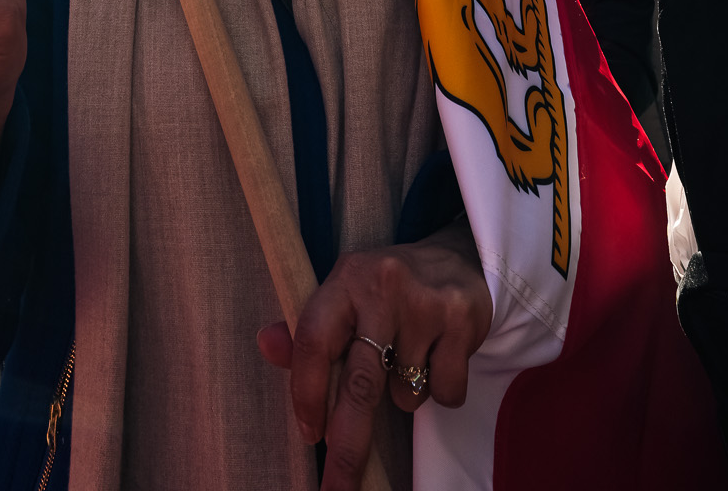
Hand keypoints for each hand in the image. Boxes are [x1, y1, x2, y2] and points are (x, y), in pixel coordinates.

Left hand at [257, 223, 491, 490]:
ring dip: (404, 395)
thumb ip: (307, 329)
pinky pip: (444, 392)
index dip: (307, 393)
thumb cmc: (388, 289)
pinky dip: (440, 390)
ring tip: (410, 355)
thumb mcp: (345, 297)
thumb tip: (266, 345)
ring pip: (404, 393)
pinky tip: (438, 355)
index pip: (314, 340)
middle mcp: (383, 285)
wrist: (457, 259)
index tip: (309, 435)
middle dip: (348, 446)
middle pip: (360, 385)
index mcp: (346, 278)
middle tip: (337, 487)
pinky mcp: (461, 320)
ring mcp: (425, 302)